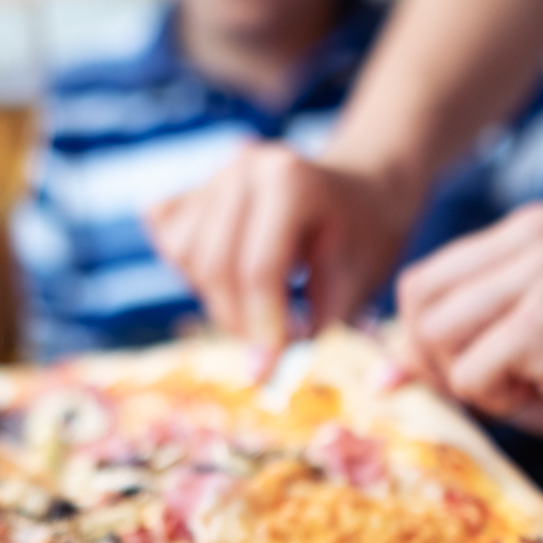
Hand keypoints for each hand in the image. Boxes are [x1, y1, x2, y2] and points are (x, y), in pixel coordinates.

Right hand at [145, 141, 426, 375]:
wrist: (360, 193)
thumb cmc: (365, 241)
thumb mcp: (357, 283)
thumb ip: (314, 323)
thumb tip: (262, 367)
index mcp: (291, 182)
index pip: (260, 268)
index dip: (261, 326)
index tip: (266, 373)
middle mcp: (246, 169)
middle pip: (216, 264)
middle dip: (237, 320)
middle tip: (268, 349)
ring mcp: (218, 175)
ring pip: (189, 257)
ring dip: (216, 299)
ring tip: (260, 310)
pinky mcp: (198, 188)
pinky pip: (176, 244)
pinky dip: (197, 274)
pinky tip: (233, 280)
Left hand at [388, 203, 542, 466]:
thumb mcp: (522, 345)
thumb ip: (454, 344)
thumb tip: (381, 368)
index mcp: (529, 230)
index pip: (424, 280)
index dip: (422, 337)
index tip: (456, 373)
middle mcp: (535, 236)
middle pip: (418, 303)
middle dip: (439, 360)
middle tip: (499, 383)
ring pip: (436, 337)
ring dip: (472, 380)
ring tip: (532, 380)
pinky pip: (470, 373)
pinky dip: (498, 399)